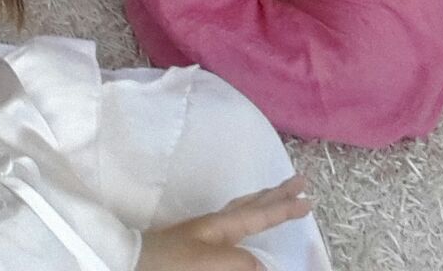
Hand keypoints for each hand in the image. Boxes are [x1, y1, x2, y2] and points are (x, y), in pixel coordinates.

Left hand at [138, 175, 310, 269]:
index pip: (261, 214)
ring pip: (242, 210)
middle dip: (277, 194)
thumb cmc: (170, 262)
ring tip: (276, 195)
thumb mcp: (209, 262)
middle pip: (253, 204)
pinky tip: (242, 223)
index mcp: (221, 225)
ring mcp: (204, 231)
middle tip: (300, 181)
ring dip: (262, 201)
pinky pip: (231, 221)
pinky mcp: (195, 242)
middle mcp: (216, 223)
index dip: (285, 208)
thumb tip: (264, 264)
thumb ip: (240, 261)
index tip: (309, 198)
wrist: (132, 262)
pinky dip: (245, 214)